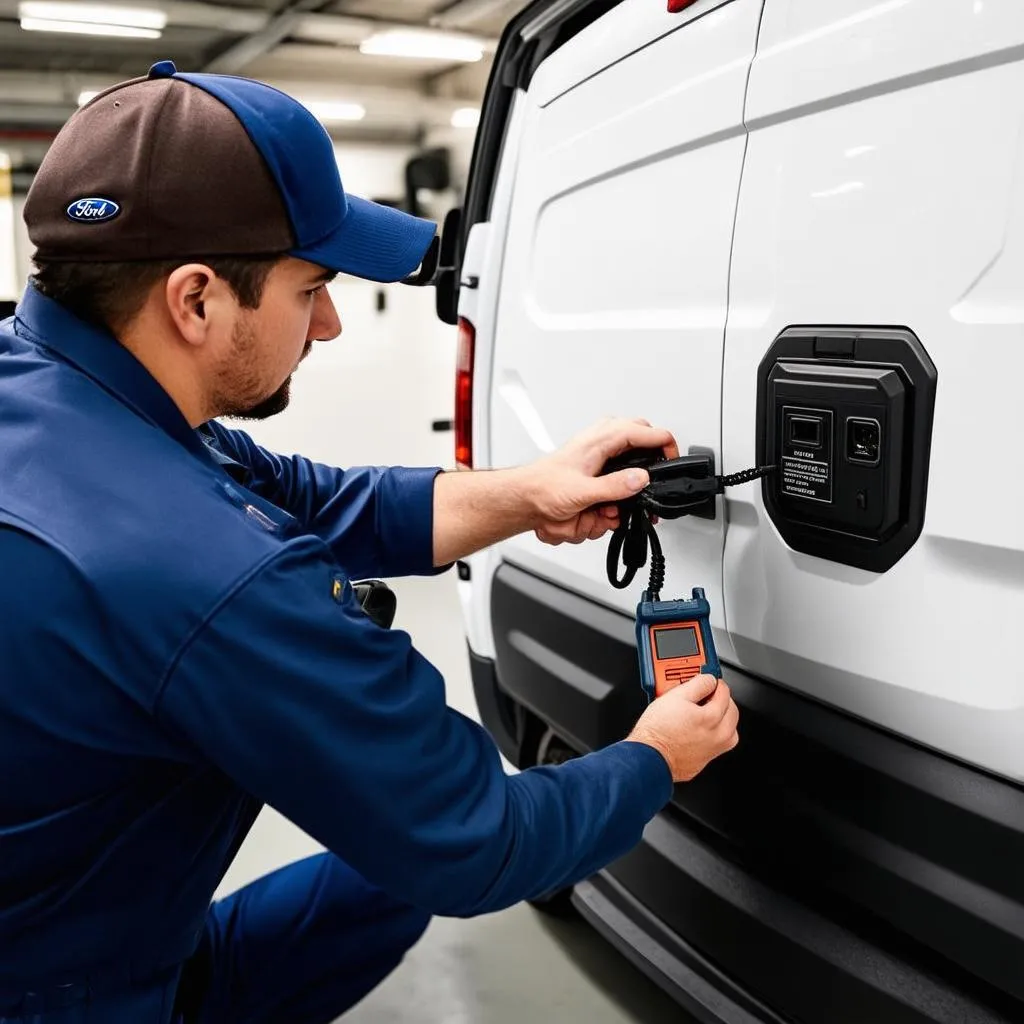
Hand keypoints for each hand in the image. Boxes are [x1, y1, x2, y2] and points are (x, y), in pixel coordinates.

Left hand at [525, 418, 678, 545]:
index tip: (672, 463)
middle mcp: (603, 441)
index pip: (647, 432)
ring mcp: (601, 454)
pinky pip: (619, 480)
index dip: (665, 446)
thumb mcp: (582, 491)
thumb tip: (642, 479)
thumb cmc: (544, 488)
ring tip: (610, 509)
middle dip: (647, 469)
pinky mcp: (598, 469)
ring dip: (627, 491)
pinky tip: (604, 511)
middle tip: (649, 486)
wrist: (526, 498)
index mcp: (602, 438)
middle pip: (643, 442)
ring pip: (632, 465)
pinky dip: (617, 500)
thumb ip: (615, 486)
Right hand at [628, 675, 738, 782]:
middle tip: (708, 693)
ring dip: (723, 718)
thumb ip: (697, 684)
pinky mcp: (705, 760)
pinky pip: (718, 743)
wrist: (648, 757)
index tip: (708, 680)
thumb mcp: (674, 696)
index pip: (724, 693)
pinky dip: (714, 733)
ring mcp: (713, 750)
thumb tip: (708, 680)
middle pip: (732, 711)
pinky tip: (699, 728)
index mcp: (712, 718)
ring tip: (707, 710)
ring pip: (730, 730)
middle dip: (722, 699)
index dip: (715, 682)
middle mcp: (718, 736)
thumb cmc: (657, 731)